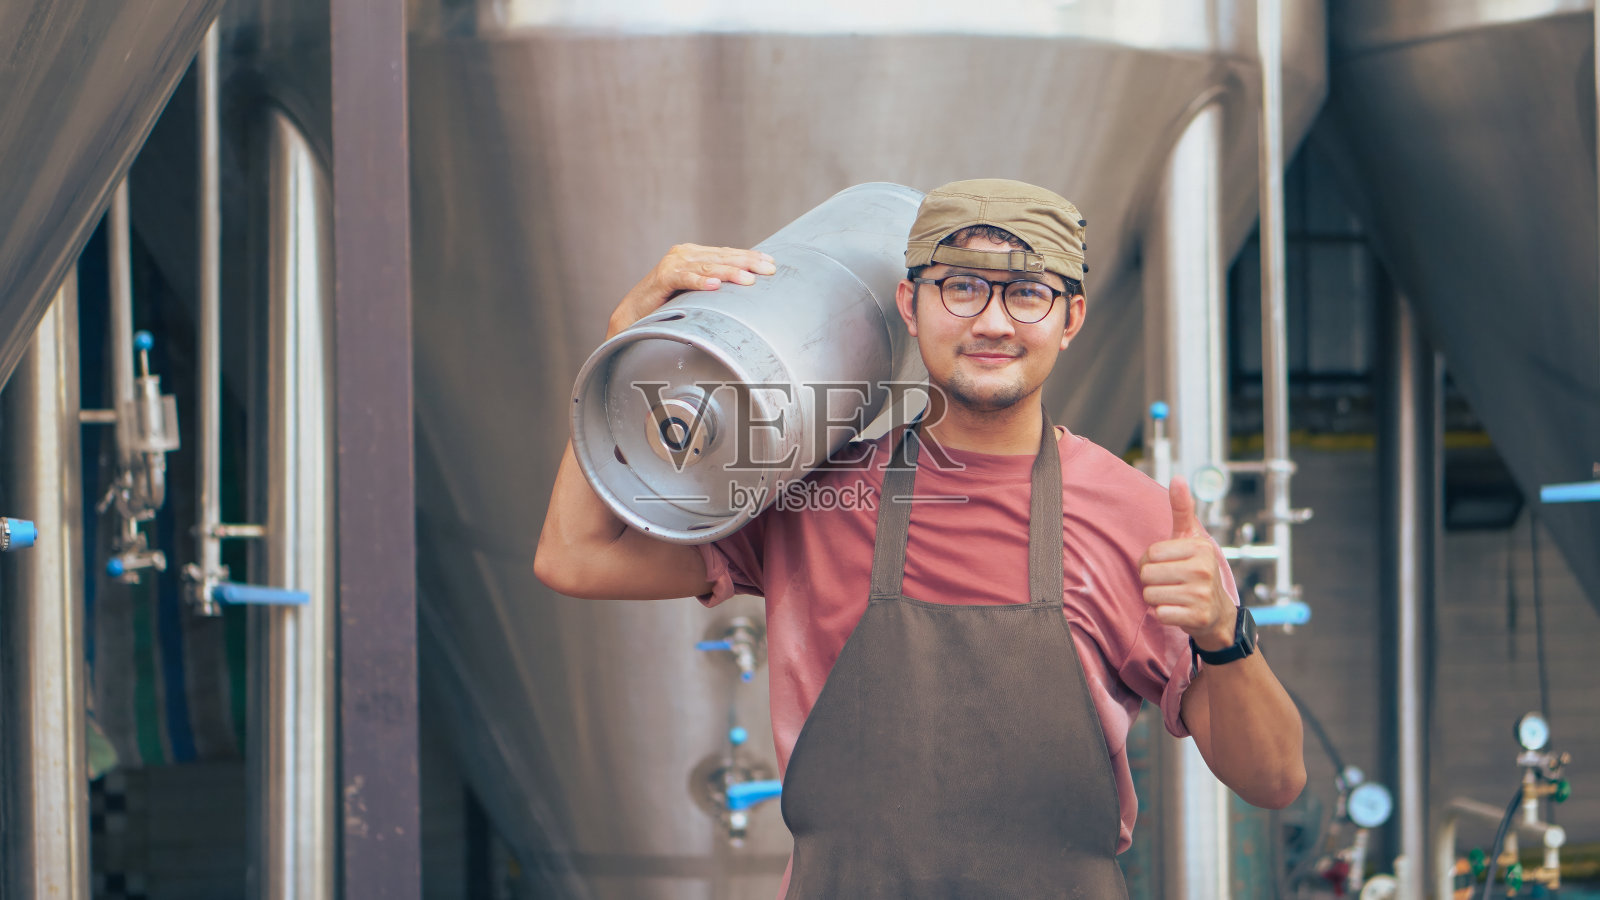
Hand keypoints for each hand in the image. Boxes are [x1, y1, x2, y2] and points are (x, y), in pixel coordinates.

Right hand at [607, 244, 776, 337]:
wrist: (633, 315)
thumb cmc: (667, 306)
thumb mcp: (696, 292)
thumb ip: (715, 285)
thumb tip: (747, 289)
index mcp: (695, 255)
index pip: (727, 254)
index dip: (749, 257)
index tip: (771, 263)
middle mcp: (684, 253)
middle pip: (721, 258)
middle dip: (747, 263)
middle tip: (768, 270)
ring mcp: (672, 263)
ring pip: (707, 267)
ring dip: (729, 273)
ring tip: (748, 280)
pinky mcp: (661, 277)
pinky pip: (684, 278)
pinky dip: (699, 282)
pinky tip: (714, 287)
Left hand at [1138, 476, 1236, 651]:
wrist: (1218, 612)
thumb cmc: (1197, 570)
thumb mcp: (1191, 538)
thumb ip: (1182, 509)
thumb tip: (1178, 477)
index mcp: (1199, 547)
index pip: (1149, 554)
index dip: (1151, 562)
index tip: (1168, 565)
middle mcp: (1203, 569)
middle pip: (1146, 574)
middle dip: (1152, 581)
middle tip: (1171, 583)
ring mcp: (1201, 594)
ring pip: (1150, 595)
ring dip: (1157, 598)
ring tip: (1175, 596)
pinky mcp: (1197, 617)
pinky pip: (1159, 613)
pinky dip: (1164, 614)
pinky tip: (1179, 610)